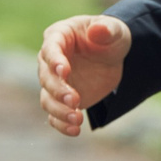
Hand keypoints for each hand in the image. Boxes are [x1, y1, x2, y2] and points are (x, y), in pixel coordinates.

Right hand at [38, 14, 131, 135]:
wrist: (113, 56)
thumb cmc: (110, 37)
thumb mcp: (114, 31)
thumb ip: (106, 29)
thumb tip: (98, 29)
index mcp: (59, 37)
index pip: (50, 49)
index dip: (55, 61)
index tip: (65, 71)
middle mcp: (50, 61)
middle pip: (45, 77)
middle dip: (58, 90)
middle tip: (74, 100)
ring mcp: (55, 82)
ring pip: (47, 99)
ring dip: (59, 111)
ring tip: (77, 120)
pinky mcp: (62, 100)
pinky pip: (55, 115)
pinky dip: (61, 124)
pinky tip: (75, 131)